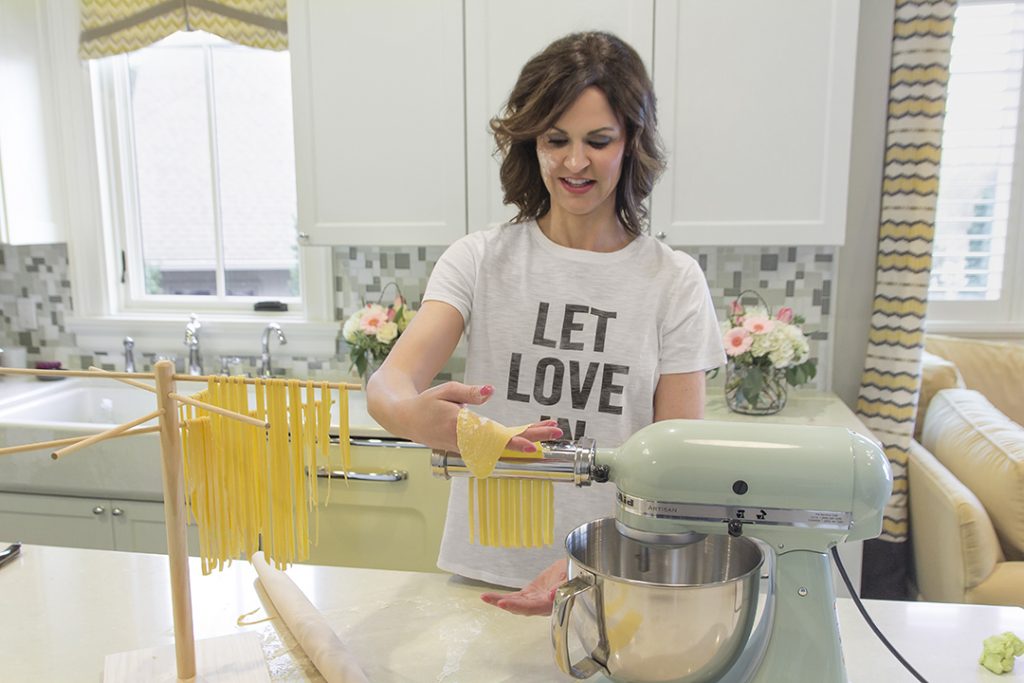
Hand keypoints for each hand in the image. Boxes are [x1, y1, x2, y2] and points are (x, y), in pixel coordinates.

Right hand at [396, 381, 561, 452]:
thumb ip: (470, 392)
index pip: (493, 437)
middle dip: (532, 437)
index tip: (533, 446)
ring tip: (549, 429)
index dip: (514, 443)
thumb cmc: (426, 404)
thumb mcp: (446, 390)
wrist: (407, 419)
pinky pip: (496, 445)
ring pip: (503, 445)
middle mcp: (467, 441)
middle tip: (556, 431)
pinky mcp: (469, 446)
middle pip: (505, 443)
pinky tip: (530, 435)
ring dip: (527, 437)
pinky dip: (514, 439)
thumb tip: (491, 391)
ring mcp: (468, 446)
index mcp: (460, 427)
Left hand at [480, 559, 567, 615]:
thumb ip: (563, 587)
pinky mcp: (529, 594)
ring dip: (499, 601)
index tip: (504, 603)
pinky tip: (490, 597)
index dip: (518, 606)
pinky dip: (502, 597)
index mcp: (551, 604)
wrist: (574, 571)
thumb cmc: (574, 574)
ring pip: (514, 603)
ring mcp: (533, 601)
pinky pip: (514, 597)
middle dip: (505, 604)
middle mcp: (540, 605)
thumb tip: (552, 595)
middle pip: (520, 607)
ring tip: (485, 597)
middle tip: (490, 599)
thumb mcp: (571, 577)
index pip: (533, 607)